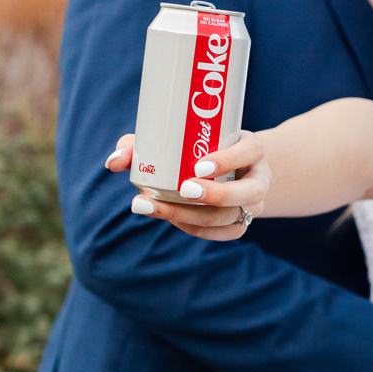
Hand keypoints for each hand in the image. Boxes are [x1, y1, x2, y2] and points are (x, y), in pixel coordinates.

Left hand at [105, 131, 271, 242]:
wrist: (232, 167)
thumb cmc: (198, 146)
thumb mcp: (178, 137)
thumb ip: (141, 144)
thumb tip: (113, 163)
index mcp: (252, 148)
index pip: (249, 151)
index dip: (227, 160)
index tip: (198, 165)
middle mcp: (259, 177)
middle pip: (248, 193)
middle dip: (215, 195)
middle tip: (183, 190)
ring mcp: (253, 204)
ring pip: (231, 218)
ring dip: (193, 216)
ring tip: (155, 207)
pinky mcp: (241, 223)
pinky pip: (223, 234)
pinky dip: (195, 228)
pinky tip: (169, 218)